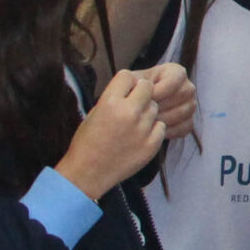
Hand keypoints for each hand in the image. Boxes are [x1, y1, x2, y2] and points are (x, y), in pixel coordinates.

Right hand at [55, 70, 166, 199]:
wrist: (88, 173)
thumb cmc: (88, 142)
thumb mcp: (95, 112)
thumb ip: (114, 97)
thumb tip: (132, 86)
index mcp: (109, 102)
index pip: (127, 76)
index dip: (126, 83)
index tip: (124, 92)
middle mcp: (128, 113)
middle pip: (147, 87)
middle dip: (141, 94)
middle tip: (133, 105)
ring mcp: (142, 129)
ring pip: (155, 107)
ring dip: (147, 112)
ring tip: (133, 124)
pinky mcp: (152, 144)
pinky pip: (161, 126)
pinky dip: (153, 130)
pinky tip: (139, 137)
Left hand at [141, 62, 196, 139]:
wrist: (136, 105)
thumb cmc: (134, 90)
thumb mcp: (133, 81)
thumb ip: (137, 81)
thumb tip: (140, 87)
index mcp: (176, 72)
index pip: (174, 80)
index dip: (159, 90)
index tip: (145, 98)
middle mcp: (187, 87)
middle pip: (181, 96)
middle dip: (160, 106)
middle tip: (144, 113)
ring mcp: (190, 105)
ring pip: (182, 113)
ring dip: (163, 118)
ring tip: (147, 121)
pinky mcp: (189, 122)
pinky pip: (184, 127)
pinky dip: (169, 130)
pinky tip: (154, 130)